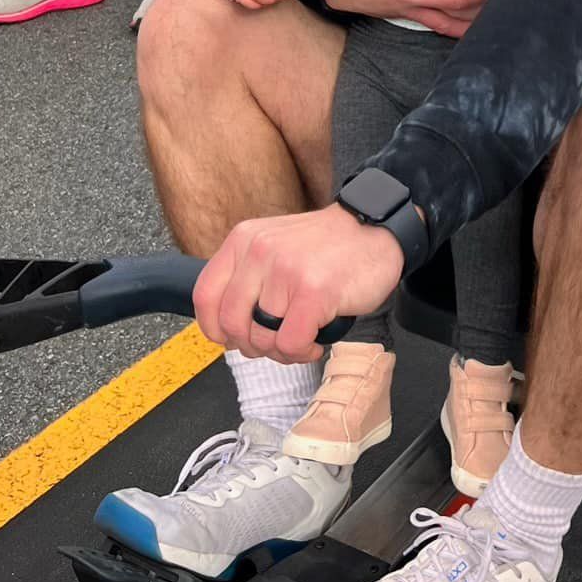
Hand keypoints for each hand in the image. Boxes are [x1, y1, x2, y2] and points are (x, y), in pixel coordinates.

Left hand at [194, 204, 406, 362]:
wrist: (376, 229)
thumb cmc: (328, 246)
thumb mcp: (275, 245)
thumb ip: (247, 277)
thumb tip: (225, 327)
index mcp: (245, 239)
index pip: (205, 296)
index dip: (214, 329)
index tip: (234, 338)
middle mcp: (260, 251)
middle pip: (232, 324)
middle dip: (253, 346)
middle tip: (277, 342)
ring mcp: (287, 270)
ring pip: (262, 338)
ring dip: (283, 351)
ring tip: (303, 338)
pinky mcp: (314, 291)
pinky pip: (290, 344)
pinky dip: (303, 352)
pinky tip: (316, 340)